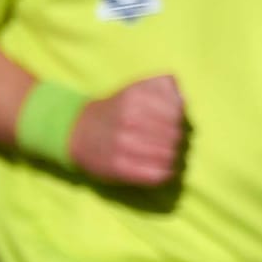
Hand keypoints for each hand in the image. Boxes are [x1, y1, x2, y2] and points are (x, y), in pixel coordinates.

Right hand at [69, 74, 185, 186]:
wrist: (79, 132)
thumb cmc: (115, 110)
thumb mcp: (135, 88)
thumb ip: (162, 86)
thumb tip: (182, 101)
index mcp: (135, 98)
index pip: (177, 113)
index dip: (181, 120)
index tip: (175, 124)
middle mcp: (130, 120)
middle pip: (175, 136)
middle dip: (178, 140)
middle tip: (173, 142)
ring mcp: (124, 146)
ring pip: (170, 156)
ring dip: (174, 158)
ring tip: (168, 155)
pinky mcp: (120, 168)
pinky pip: (158, 175)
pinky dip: (167, 174)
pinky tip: (164, 169)